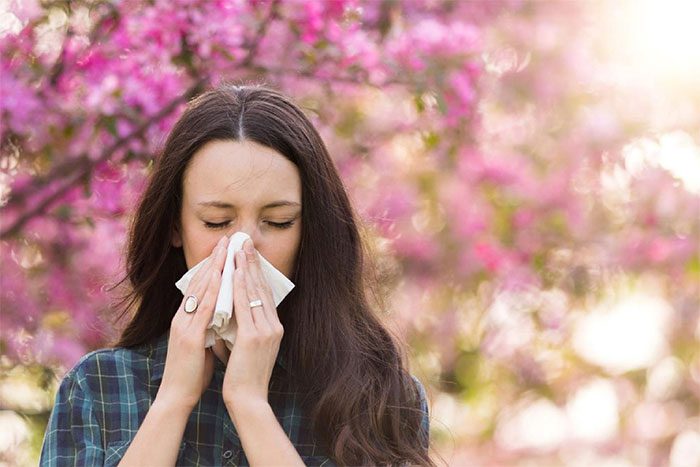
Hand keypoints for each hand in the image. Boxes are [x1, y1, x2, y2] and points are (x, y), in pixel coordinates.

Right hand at [157, 234, 229, 410]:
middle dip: (213, 260)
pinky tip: (220, 279)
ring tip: (225, 250)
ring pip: (199, 290)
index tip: (224, 250)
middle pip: (198, 282)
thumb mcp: (201, 343)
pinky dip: (212, 292)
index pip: (199, 286)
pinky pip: (202, 310)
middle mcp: (181, 317)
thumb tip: (221, 316)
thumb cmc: (191, 372)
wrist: (177, 396)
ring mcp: (183, 326)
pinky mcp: (189, 337)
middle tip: (226, 240)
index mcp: (185, 319)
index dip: (211, 266)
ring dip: (213, 268)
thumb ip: (208, 327)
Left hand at [221, 238, 283, 407]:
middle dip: (252, 263)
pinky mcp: (255, 337)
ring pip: (254, 292)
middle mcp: (274, 326)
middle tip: (245, 242)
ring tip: (239, 249)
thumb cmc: (244, 376)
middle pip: (262, 287)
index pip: (264, 293)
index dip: (256, 272)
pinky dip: (239, 286)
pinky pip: (245, 305)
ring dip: (245, 268)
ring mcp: (266, 330)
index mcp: (274, 328)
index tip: (248, 254)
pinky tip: (234, 272)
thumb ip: (243, 328)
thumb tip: (231, 313)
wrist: (248, 399)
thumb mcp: (247, 347)